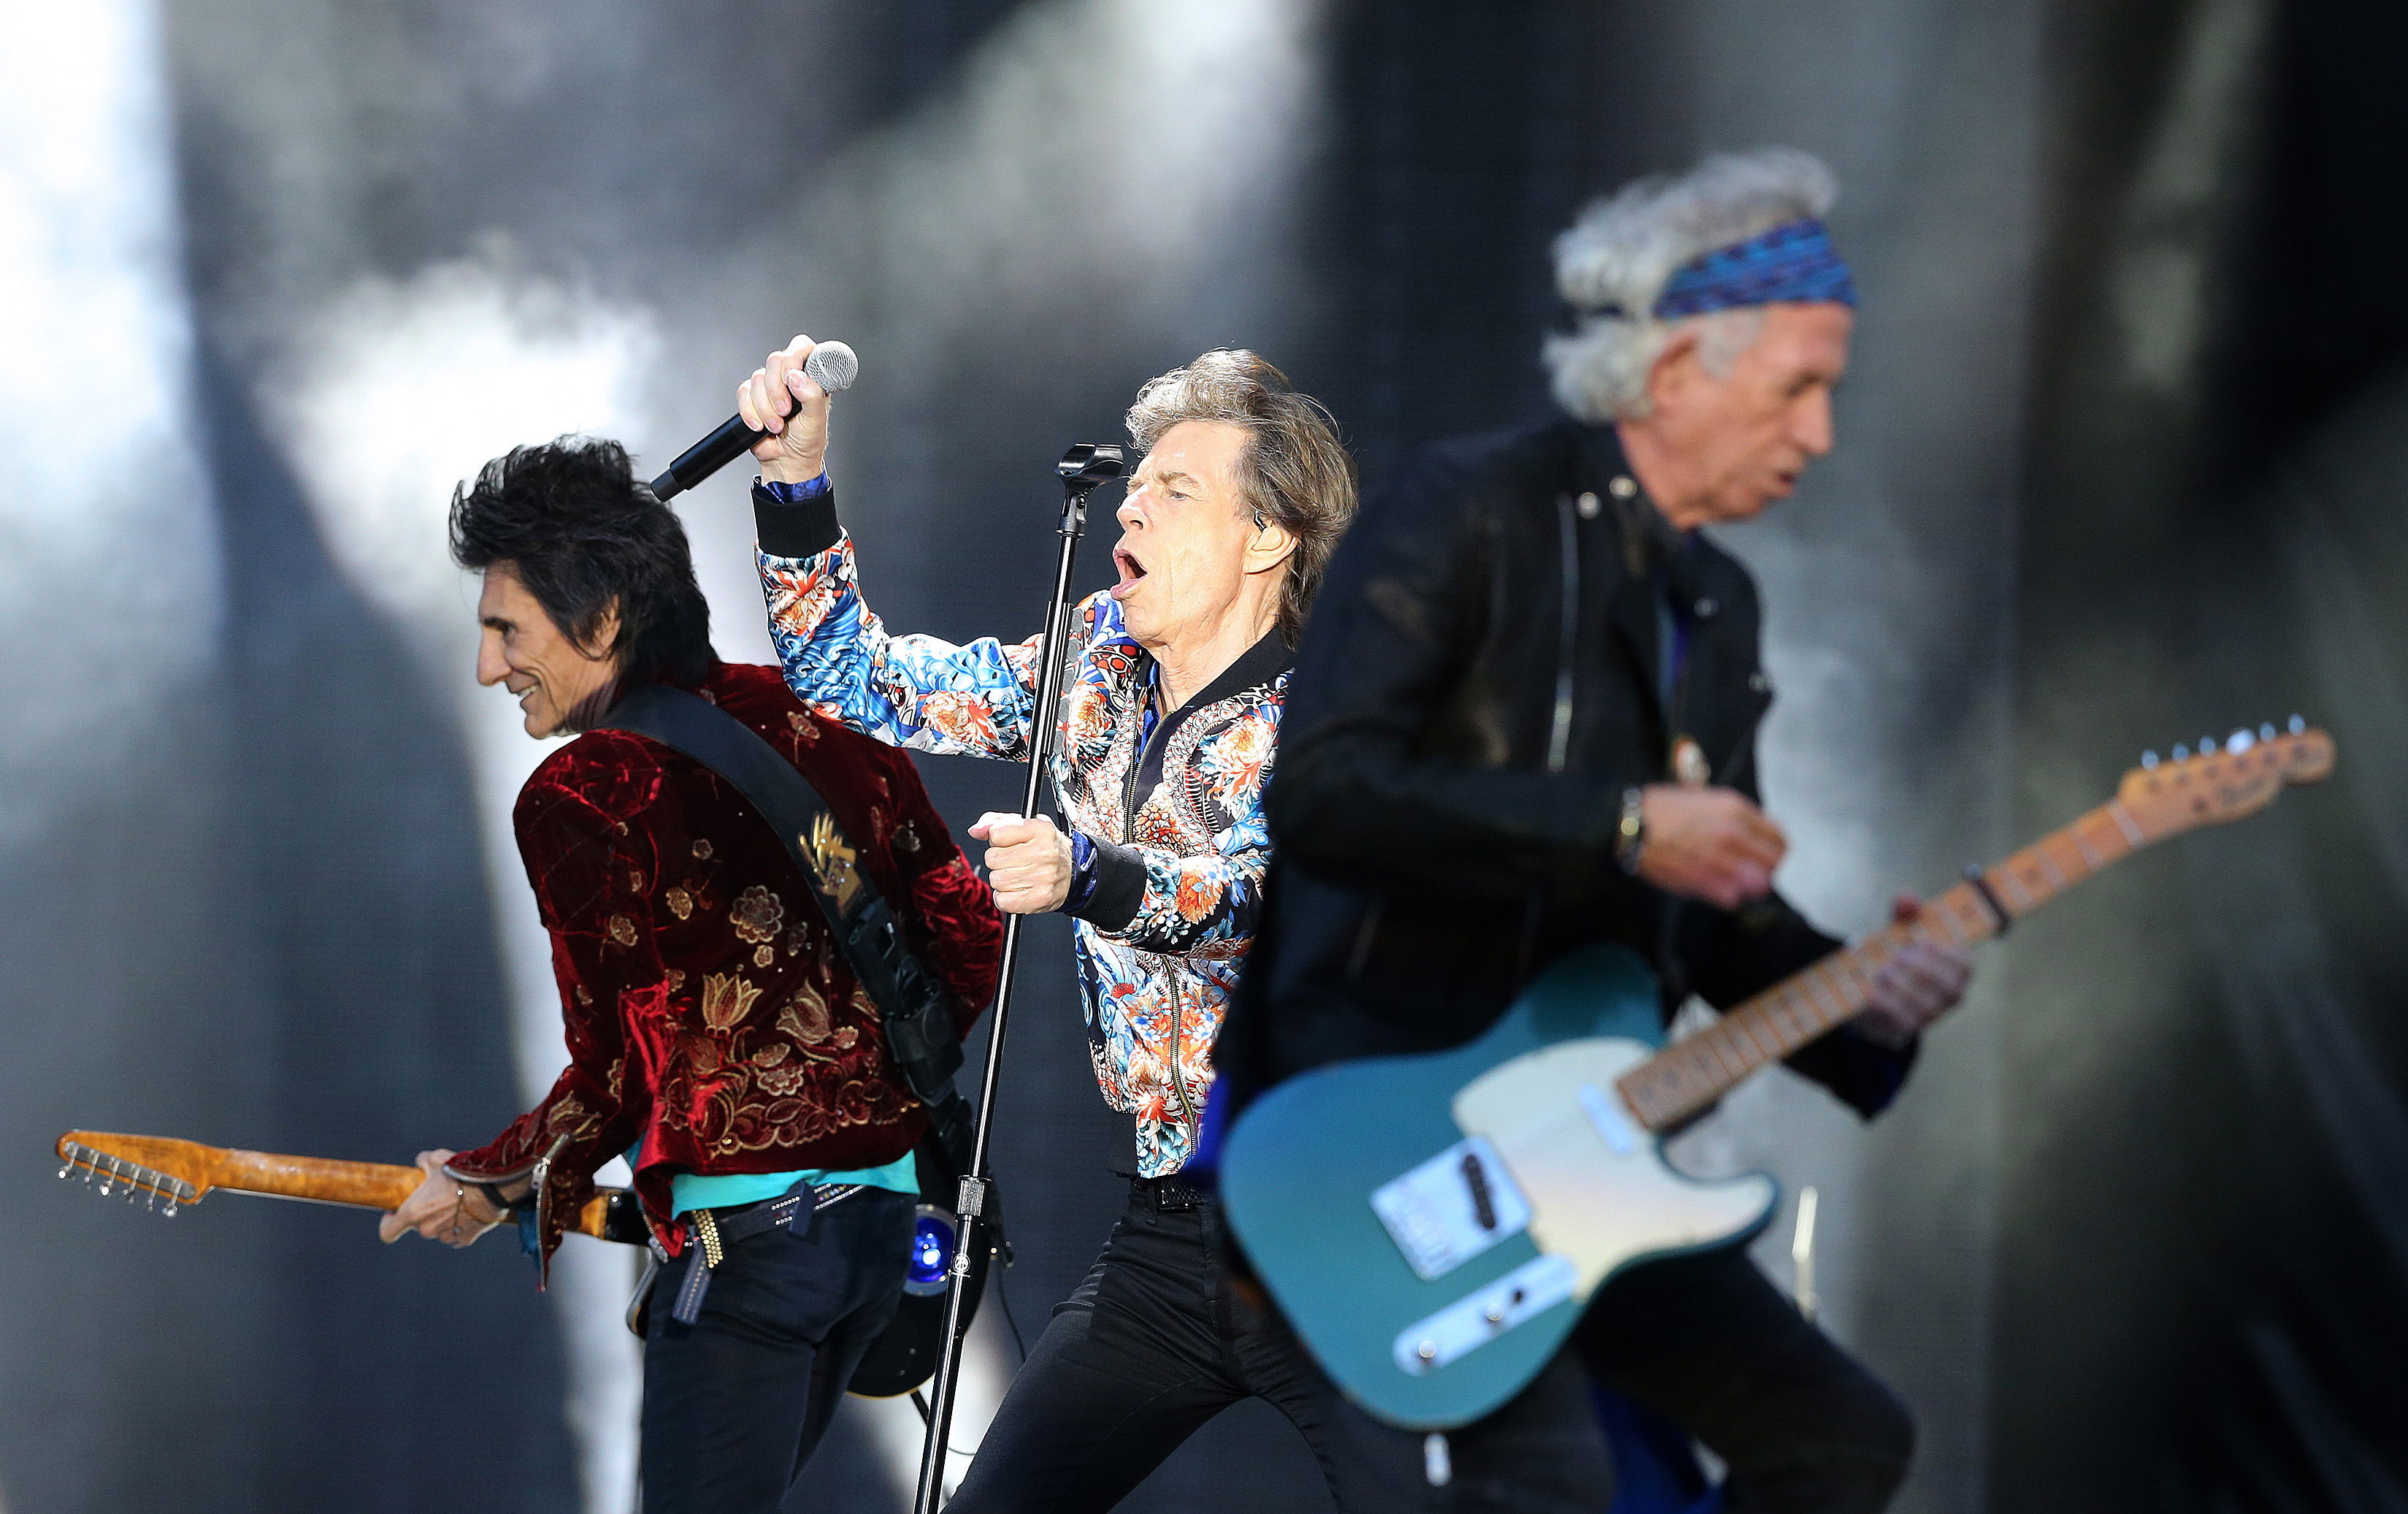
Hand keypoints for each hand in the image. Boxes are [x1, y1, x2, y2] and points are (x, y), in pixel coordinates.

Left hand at [377, 1150, 503, 1248]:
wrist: (493, 1186)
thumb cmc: (461, 1172)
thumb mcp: (436, 1158)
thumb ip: (422, 1162)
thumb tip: (421, 1164)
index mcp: (413, 1213)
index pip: (387, 1232)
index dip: (389, 1222)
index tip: (396, 1212)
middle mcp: (427, 1229)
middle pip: (418, 1226)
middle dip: (425, 1214)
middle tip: (438, 1197)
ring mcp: (446, 1236)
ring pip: (438, 1230)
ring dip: (443, 1220)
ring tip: (458, 1201)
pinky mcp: (465, 1239)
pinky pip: (458, 1235)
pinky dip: (461, 1226)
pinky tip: (470, 1211)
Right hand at [737, 334, 832, 485]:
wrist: (786, 461)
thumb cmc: (807, 441)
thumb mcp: (817, 419)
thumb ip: (812, 395)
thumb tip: (797, 377)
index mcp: (811, 376)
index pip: (802, 347)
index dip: (795, 357)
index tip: (792, 379)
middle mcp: (790, 376)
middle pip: (776, 359)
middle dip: (777, 389)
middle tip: (785, 411)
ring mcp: (770, 385)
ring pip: (758, 378)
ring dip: (766, 407)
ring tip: (777, 426)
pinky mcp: (752, 397)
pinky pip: (744, 392)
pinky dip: (750, 411)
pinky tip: (760, 425)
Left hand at [970, 811, 1073, 914]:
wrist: (1072, 872)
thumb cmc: (1045, 847)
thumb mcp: (1024, 825)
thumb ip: (995, 822)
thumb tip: (975, 831)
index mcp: (1040, 829)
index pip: (996, 834)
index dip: (997, 840)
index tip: (1009, 843)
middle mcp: (1044, 852)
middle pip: (992, 859)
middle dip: (999, 861)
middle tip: (1015, 861)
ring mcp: (1043, 877)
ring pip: (996, 880)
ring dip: (1002, 880)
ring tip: (1019, 876)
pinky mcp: (1040, 898)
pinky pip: (1002, 900)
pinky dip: (1005, 898)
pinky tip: (1018, 890)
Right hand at [1633, 784, 1785, 909]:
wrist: (1630, 825)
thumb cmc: (1661, 809)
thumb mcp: (1704, 797)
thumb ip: (1733, 815)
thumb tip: (1752, 832)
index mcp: (1736, 809)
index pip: (1779, 838)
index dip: (1774, 850)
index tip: (1763, 855)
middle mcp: (1734, 833)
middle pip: (1774, 863)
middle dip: (1766, 870)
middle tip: (1751, 872)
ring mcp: (1720, 859)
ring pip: (1759, 885)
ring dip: (1749, 887)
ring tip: (1735, 883)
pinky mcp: (1704, 881)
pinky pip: (1734, 899)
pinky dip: (1729, 898)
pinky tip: (1716, 890)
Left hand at [1854, 895, 1973, 1047]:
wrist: (1868, 992)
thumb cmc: (1895, 958)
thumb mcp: (1898, 931)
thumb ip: (1904, 912)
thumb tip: (1907, 899)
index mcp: (1956, 968)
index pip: (1964, 964)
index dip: (1946, 954)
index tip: (1924, 942)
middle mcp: (1951, 994)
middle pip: (1947, 985)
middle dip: (1921, 968)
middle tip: (1898, 956)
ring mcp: (1932, 1014)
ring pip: (1926, 1003)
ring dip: (1901, 984)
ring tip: (1883, 971)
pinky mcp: (1909, 1027)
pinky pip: (1902, 1017)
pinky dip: (1886, 1001)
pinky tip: (1873, 989)